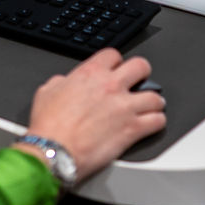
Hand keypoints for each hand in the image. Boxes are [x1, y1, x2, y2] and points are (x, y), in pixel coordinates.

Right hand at [17, 52, 165, 180]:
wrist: (54, 151)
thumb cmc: (49, 126)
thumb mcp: (47, 91)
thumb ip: (62, 82)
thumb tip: (65, 83)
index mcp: (91, 73)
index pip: (114, 54)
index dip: (116, 62)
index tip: (116, 69)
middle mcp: (111, 86)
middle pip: (142, 66)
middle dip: (142, 73)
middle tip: (140, 81)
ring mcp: (125, 107)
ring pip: (155, 96)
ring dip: (153, 101)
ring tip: (150, 106)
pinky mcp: (132, 129)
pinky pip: (157, 121)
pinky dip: (157, 122)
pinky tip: (152, 124)